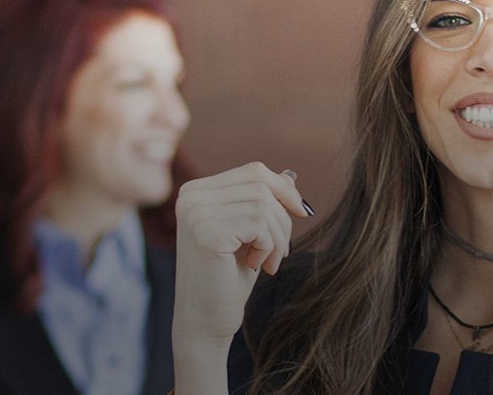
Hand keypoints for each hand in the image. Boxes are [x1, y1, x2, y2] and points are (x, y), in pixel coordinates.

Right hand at [173, 162, 311, 346]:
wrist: (205, 320)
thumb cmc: (228, 276)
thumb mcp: (248, 233)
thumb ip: (261, 202)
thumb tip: (289, 176)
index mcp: (195, 191)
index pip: (252, 171)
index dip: (284, 189)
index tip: (302, 211)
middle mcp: (190, 197)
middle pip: (261, 185)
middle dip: (283, 218)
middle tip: (283, 250)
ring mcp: (196, 214)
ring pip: (264, 205)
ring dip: (278, 237)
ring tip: (269, 262)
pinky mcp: (208, 233)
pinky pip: (259, 225)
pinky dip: (269, 247)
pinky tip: (256, 266)